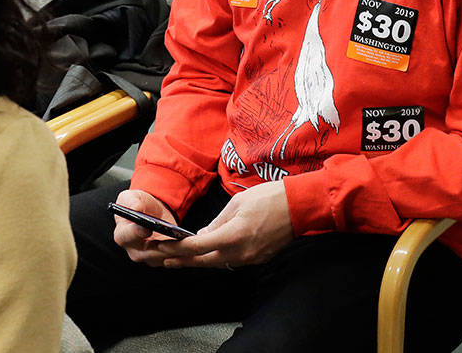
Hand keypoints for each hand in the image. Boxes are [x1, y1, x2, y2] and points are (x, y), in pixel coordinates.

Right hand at [110, 189, 186, 265]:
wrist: (151, 212)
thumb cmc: (139, 204)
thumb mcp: (132, 197)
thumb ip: (131, 201)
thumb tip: (135, 208)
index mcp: (122, 234)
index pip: (126, 236)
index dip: (135, 233)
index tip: (146, 228)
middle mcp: (134, 250)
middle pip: (147, 253)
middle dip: (162, 248)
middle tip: (175, 241)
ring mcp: (149, 257)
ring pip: (163, 259)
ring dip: (176, 253)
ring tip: (188, 244)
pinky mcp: (163, 258)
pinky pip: (173, 259)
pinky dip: (183, 255)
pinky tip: (192, 246)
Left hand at [149, 181, 293, 269]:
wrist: (299, 207)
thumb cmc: (269, 198)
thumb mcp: (237, 203)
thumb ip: (217, 222)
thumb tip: (203, 234)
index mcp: (232, 236)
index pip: (196, 247)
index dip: (177, 248)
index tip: (163, 247)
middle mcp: (239, 253)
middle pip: (203, 261)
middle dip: (182, 260)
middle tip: (164, 259)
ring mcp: (250, 259)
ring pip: (217, 263)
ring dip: (198, 260)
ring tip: (180, 259)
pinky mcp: (257, 259)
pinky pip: (231, 261)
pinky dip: (217, 257)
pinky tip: (208, 254)